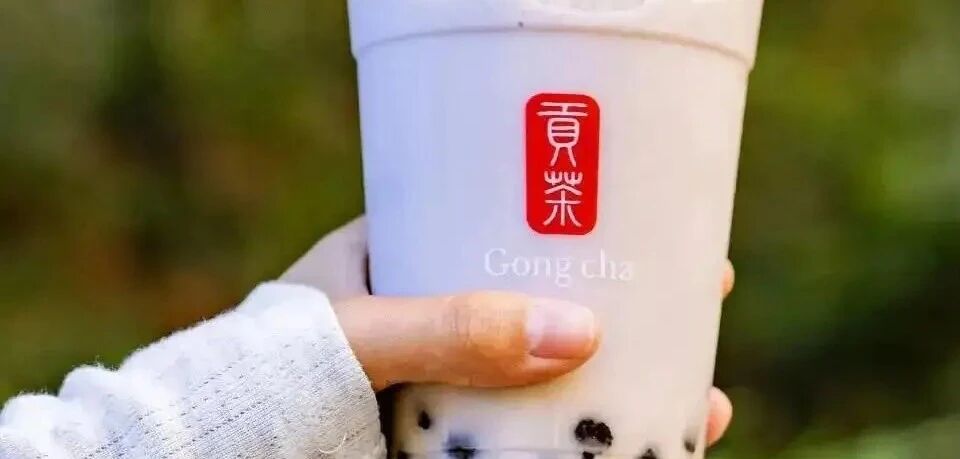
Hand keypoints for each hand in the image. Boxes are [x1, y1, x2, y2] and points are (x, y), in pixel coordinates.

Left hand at [282, 217, 735, 443]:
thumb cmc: (259, 382)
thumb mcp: (360, 338)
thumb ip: (454, 329)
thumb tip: (580, 332)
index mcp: (396, 260)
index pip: (501, 224)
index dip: (579, 225)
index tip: (655, 230)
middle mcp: (426, 320)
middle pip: (542, 306)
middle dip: (622, 314)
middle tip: (700, 313)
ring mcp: (436, 386)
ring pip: (542, 378)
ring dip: (617, 388)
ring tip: (699, 401)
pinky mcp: (438, 443)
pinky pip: (520, 437)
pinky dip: (575, 445)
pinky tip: (634, 452)